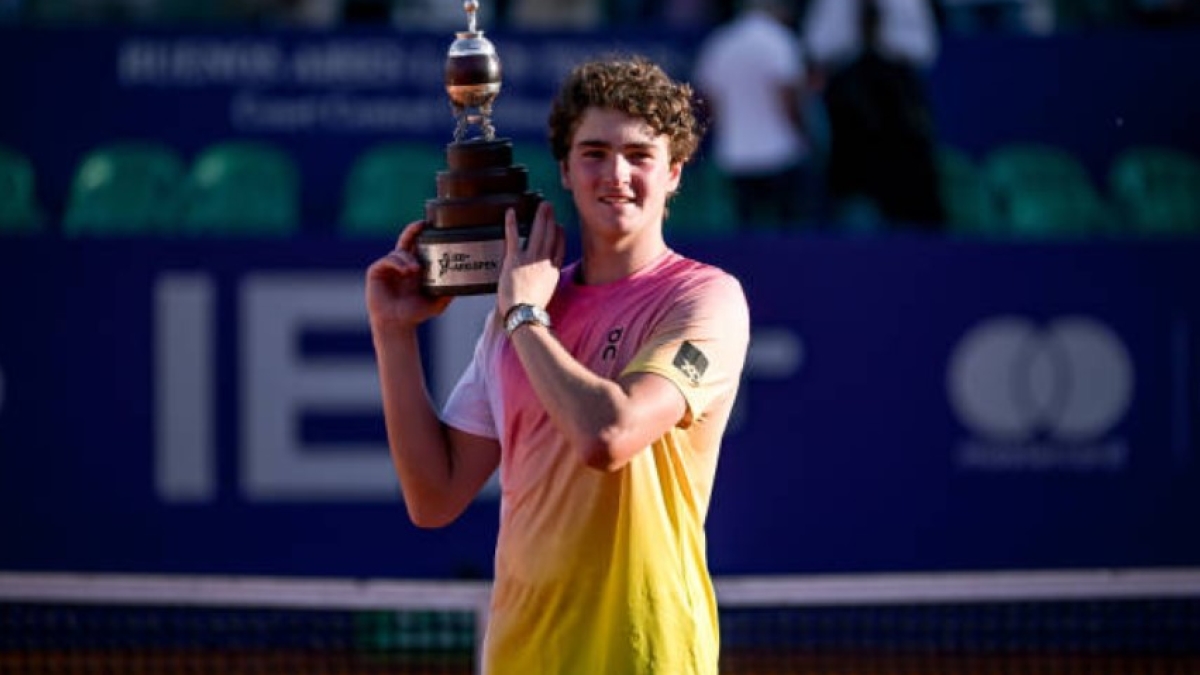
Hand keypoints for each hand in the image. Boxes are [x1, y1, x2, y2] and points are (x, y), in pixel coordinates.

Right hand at [365, 220, 451, 330]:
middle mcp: (401, 263)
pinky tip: (405, 271)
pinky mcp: (376, 272)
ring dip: (407, 258)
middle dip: (413, 230)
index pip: (419, 245)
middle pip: (406, 239)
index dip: (423, 234)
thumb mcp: (436, 303)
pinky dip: (396, 263)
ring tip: (415, 270)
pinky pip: (386, 261)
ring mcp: (388, 267)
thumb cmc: (415, 313)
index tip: (433, 225)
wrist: (397, 325)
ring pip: (398, 253)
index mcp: (414, 266)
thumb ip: (448, 294)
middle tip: (422, 225)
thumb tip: (465, 286)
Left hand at [497, 201, 564, 316]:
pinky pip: (513, 236)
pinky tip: (511, 211)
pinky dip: (511, 222)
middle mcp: (544, 262)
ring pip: (538, 232)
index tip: (559, 227)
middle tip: (549, 207)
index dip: (560, 236)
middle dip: (550, 220)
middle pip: (550, 236)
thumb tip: (541, 285)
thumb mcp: (545, 296)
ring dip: (540, 216)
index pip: (559, 249)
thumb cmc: (531, 311)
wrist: (524, 313)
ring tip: (542, 205)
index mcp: (552, 273)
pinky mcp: (514, 259)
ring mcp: (530, 259)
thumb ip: (544, 285)